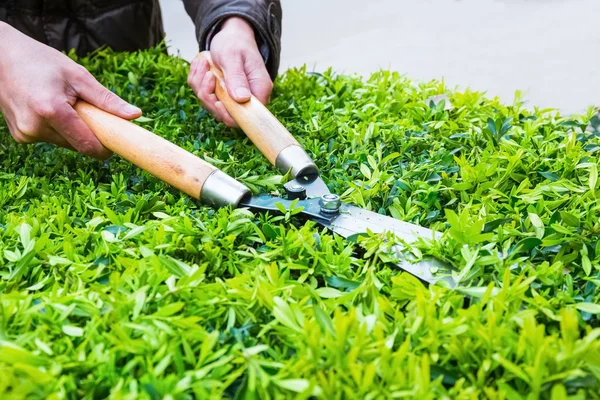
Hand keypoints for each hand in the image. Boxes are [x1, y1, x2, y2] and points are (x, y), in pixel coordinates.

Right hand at [0, 22, 141, 158]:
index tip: (117, 142)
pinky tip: (47, 108)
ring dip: (72, 130)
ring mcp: (25, 134)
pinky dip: (56, 128)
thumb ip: (107, 99)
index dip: (106, 148)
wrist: (0, 57)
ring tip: (63, 104)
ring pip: (65, 143)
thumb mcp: (78, 75)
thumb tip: (136, 116)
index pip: (87, 146)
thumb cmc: (42, 62)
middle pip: (77, 145)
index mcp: (51, 111)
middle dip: (89, 133)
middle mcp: (35, 127)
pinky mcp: (20, 136)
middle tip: (86, 110)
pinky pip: (50, 138)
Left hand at [188, 17, 272, 126]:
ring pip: (211, 105)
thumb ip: (237, 78)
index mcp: (259, 90)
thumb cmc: (235, 43)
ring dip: (201, 85)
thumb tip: (242, 99)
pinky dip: (198, 81)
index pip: (246, 116)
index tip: (216, 99)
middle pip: (225, 115)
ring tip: (203, 63)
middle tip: (207, 72)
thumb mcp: (233, 56)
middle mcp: (248, 99)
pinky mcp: (221, 96)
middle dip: (209, 95)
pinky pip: (204, 96)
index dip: (228, 113)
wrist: (231, 36)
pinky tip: (201, 65)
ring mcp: (233, 99)